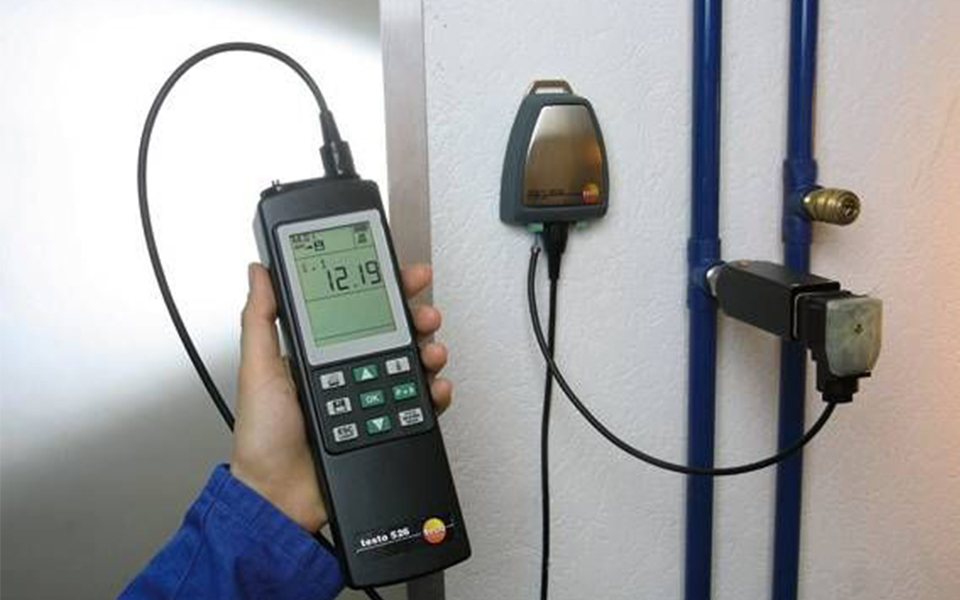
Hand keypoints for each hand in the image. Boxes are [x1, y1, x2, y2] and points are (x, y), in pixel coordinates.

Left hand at [231, 262, 451, 531]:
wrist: (278, 496)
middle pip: (394, 333)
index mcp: (320, 353)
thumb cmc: (262, 438)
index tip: (404, 274)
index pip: (358, 311)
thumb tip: (259, 272)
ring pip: (412, 365)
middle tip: (425, 313)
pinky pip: (420, 405)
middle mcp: (348, 371)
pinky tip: (432, 387)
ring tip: (430, 351)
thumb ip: (260, 319)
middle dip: (416, 317)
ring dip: (429, 351)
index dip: (385, 290)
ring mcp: (370, 398)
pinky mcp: (387, 425)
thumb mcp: (257, 370)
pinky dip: (434, 393)